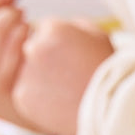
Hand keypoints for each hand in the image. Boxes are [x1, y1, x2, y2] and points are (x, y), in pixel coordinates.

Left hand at [12, 18, 113, 134]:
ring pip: (27, 71)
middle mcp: (35, 47)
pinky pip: (25, 93)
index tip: (74, 58)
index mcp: (54, 29)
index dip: (61, 44)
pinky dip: (38, 99)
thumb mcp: (100, 36)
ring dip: (41, 79)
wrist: (111, 109)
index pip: (46, 29)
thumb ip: (76, 25)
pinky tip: (59, 103)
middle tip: (70, 76)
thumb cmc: (110, 72)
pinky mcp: (22, 96)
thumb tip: (64, 24)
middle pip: (33, 49)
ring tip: (67, 91)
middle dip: (47, 60)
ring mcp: (26, 73)